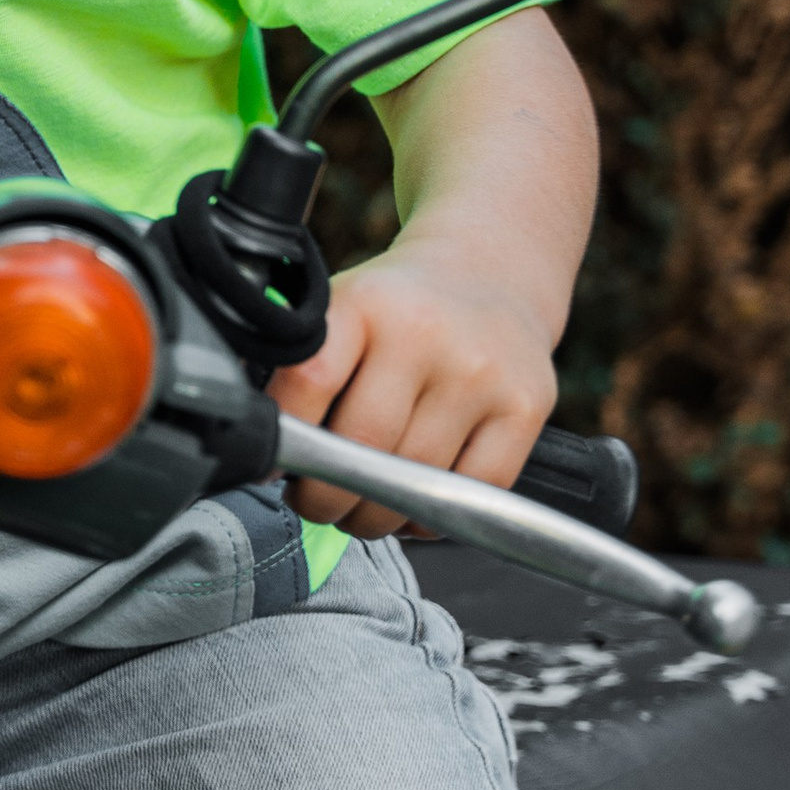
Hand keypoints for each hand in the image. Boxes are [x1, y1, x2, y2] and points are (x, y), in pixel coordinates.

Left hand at [272, 241, 559, 534]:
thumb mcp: (341, 309)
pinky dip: (433, 517)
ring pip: (414, 482)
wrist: (489, 273)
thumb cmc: (396, 311)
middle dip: (326, 497)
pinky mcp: (526, 406)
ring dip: (376, 515)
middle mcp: (425, 333)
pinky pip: (471, 493)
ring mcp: (481, 372)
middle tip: (316, 501)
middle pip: (362, 447)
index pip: (309, 381)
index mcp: (364, 303)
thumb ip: (301, 368)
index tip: (274, 463)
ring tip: (361, 505)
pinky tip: (413, 502)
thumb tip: (263, 451)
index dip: (285, 438)